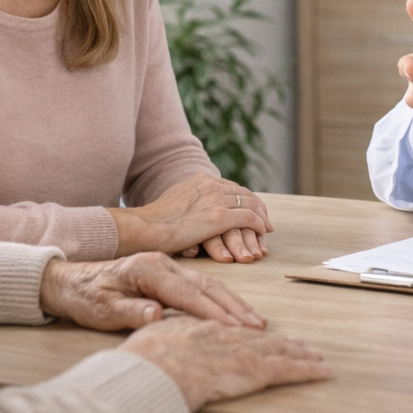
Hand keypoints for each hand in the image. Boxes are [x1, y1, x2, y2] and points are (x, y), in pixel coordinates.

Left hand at [40, 252, 265, 329]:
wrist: (72, 282)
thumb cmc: (87, 297)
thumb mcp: (102, 309)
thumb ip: (130, 312)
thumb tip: (156, 314)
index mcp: (149, 269)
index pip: (187, 293)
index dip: (212, 312)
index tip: (233, 328)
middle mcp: (164, 264)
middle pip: (206, 286)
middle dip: (233, 307)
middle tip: (256, 326)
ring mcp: (169, 267)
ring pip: (209, 285)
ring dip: (233, 303)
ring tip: (254, 320)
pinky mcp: (170, 275)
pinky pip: (202, 287)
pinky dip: (222, 300)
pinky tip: (234, 312)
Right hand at [109, 174, 270, 262]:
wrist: (146, 227)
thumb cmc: (154, 222)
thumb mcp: (174, 201)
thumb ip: (189, 201)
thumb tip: (193, 209)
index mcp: (200, 180)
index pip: (231, 187)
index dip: (245, 199)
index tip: (251, 209)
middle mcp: (211, 185)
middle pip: (244, 194)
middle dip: (257, 207)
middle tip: (264, 220)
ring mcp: (216, 200)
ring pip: (251, 204)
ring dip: (261, 217)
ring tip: (266, 228)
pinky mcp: (220, 217)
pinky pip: (249, 218)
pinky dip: (259, 225)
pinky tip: (262, 232)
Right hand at [122, 315, 329, 412]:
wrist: (154, 368)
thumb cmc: (144, 359)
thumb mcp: (146, 339)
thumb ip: (156, 333)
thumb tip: (154, 324)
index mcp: (200, 327)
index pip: (229, 329)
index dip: (246, 332)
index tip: (258, 333)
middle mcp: (226, 335)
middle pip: (260, 338)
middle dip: (281, 343)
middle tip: (299, 345)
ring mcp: (242, 351)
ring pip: (279, 351)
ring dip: (299, 355)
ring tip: (316, 358)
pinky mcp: (254, 369)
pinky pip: (287, 370)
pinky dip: (307, 370)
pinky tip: (322, 371)